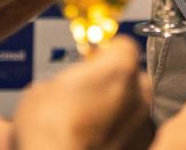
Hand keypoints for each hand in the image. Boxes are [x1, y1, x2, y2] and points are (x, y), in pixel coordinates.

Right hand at [13, 36, 152, 149]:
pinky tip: (95, 139)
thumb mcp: (42, 89)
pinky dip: (120, 133)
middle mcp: (139, 92)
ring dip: (117, 109)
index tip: (91, 61)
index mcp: (120, 66)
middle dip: (112, 82)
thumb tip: (65, 86)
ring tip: (87, 121)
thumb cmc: (49, 131)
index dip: (103, 53)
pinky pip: (133, 131)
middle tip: (86, 94)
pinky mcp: (141, 146)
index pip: (121, 46)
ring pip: (133, 105)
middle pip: (131, 76)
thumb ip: (67, 79)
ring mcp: (143, 122)